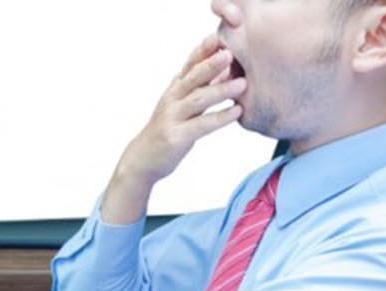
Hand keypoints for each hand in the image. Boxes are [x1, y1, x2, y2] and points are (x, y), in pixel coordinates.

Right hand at [101, 34, 246, 223]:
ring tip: (242, 84)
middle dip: (211, 64)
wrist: (143, 158)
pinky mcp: (176, 137)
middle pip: (192, 78)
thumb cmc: (168, 129)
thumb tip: (228, 71)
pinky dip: (220, 117)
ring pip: (198, 99)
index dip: (202, 50)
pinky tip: (236, 112)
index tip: (218, 36)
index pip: (189, 65)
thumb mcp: (182, 105)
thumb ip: (202, 89)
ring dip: (221, 90)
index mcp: (174, 89)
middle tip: (230, 53)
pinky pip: (201, 125)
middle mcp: (171, 99)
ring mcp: (172, 117)